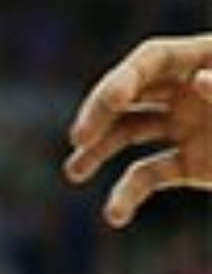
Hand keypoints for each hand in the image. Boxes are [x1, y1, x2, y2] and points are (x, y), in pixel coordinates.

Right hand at [64, 34, 211, 226]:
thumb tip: (196, 81)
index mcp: (201, 58)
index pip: (150, 60)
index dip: (125, 78)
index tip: (110, 101)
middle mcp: (183, 90)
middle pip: (129, 94)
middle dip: (101, 115)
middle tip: (80, 139)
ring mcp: (184, 126)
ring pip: (128, 133)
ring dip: (99, 151)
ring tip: (74, 172)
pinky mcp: (189, 164)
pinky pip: (150, 174)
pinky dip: (128, 193)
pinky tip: (114, 214)